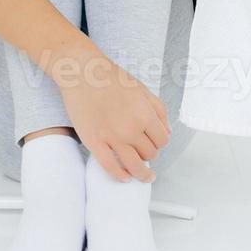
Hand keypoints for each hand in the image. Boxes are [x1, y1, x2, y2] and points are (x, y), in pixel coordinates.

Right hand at [52, 45, 170, 183]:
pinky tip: (124, 177)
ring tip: (143, 176)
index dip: (159, 143)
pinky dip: (120, 176)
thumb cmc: (111, 78)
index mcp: (145, 114)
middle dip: (149, 153)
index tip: (153, 143)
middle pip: (150, 154)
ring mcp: (112, 137)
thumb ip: (159, 110)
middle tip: (142, 150)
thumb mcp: (142, 89)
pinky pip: (110, 167)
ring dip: (141, 174)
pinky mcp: (94, 142)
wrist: (83, 73)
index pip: (162, 141)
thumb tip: (168, 131)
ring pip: (134, 166)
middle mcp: (131, 129)